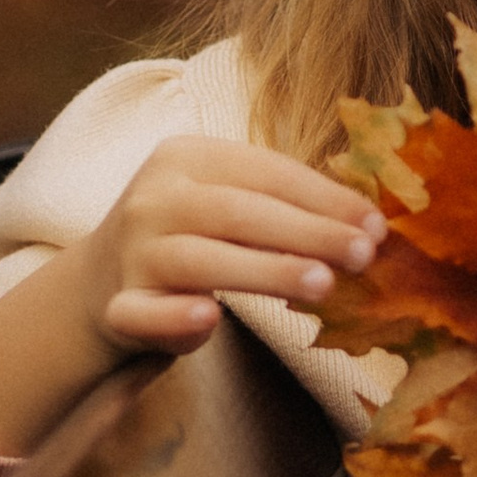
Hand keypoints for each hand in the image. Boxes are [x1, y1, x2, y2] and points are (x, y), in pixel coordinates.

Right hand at [0, 142, 385, 457]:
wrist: (98, 284)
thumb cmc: (191, 237)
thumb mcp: (227, 203)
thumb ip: (283, 207)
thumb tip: (371, 224)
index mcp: (186, 157)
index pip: (265, 172)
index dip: (324, 197)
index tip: (377, 225)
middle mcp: (154, 197)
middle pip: (237, 211)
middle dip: (307, 232)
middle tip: (365, 256)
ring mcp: (132, 252)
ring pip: (199, 258)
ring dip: (264, 270)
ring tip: (323, 285)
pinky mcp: (117, 307)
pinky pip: (143, 313)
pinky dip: (174, 316)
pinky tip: (210, 319)